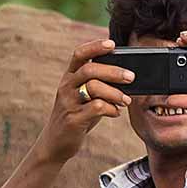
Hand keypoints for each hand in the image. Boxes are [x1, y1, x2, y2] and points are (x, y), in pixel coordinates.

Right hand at [36, 39, 134, 163]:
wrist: (55, 143)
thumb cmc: (76, 115)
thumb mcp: (82, 96)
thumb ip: (98, 84)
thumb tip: (125, 76)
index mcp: (69, 77)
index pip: (79, 54)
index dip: (95, 46)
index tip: (112, 44)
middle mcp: (66, 87)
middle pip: (90, 69)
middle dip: (114, 72)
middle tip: (131, 77)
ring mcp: (68, 103)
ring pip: (94, 88)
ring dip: (115, 93)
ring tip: (126, 100)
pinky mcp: (73, 119)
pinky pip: (96, 108)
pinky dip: (111, 109)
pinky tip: (116, 112)